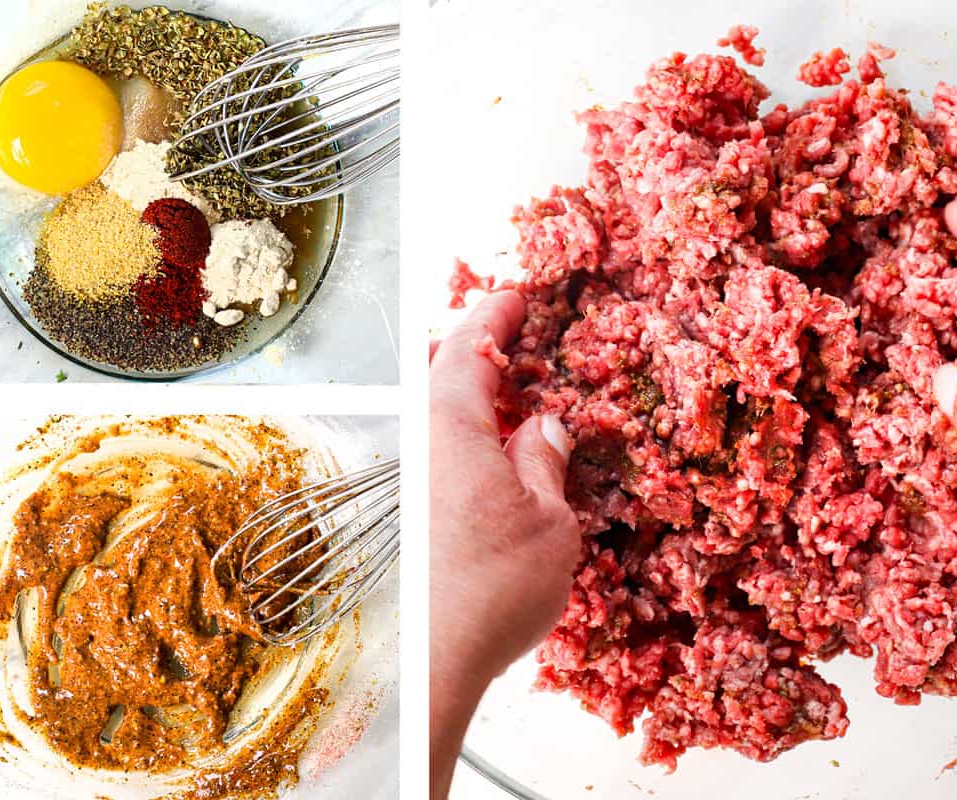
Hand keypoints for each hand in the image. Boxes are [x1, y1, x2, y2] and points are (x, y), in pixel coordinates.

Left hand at [429, 290, 579, 797]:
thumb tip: (544, 426)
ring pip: (438, 415)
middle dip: (479, 351)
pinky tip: (500, 461)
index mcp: (448, 425)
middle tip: (520, 344)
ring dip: (475, 399)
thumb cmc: (494, 589)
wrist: (438, 659)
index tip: (517, 294)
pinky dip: (469, 439)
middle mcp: (418, 443)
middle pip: (441, 373)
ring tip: (520, 403)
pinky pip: (438, 452)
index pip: (470, 345)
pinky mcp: (407, 514)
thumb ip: (544, 458)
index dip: (497, 313)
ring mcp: (408, 478)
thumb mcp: (549, 516)